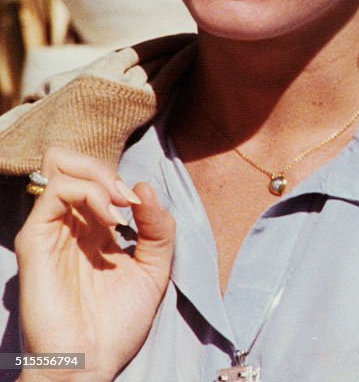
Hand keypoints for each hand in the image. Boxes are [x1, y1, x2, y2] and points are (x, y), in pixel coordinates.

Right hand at [14, 148, 175, 381]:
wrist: (91, 362)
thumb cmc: (119, 322)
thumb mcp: (155, 268)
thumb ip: (158, 228)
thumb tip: (143, 187)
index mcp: (94, 229)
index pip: (93, 176)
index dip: (120, 177)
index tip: (143, 205)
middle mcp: (69, 225)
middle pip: (70, 161)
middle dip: (106, 168)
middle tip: (128, 199)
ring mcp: (51, 231)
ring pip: (61, 166)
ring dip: (101, 177)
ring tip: (121, 208)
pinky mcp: (36, 241)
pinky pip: (54, 192)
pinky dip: (90, 193)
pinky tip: (112, 220)